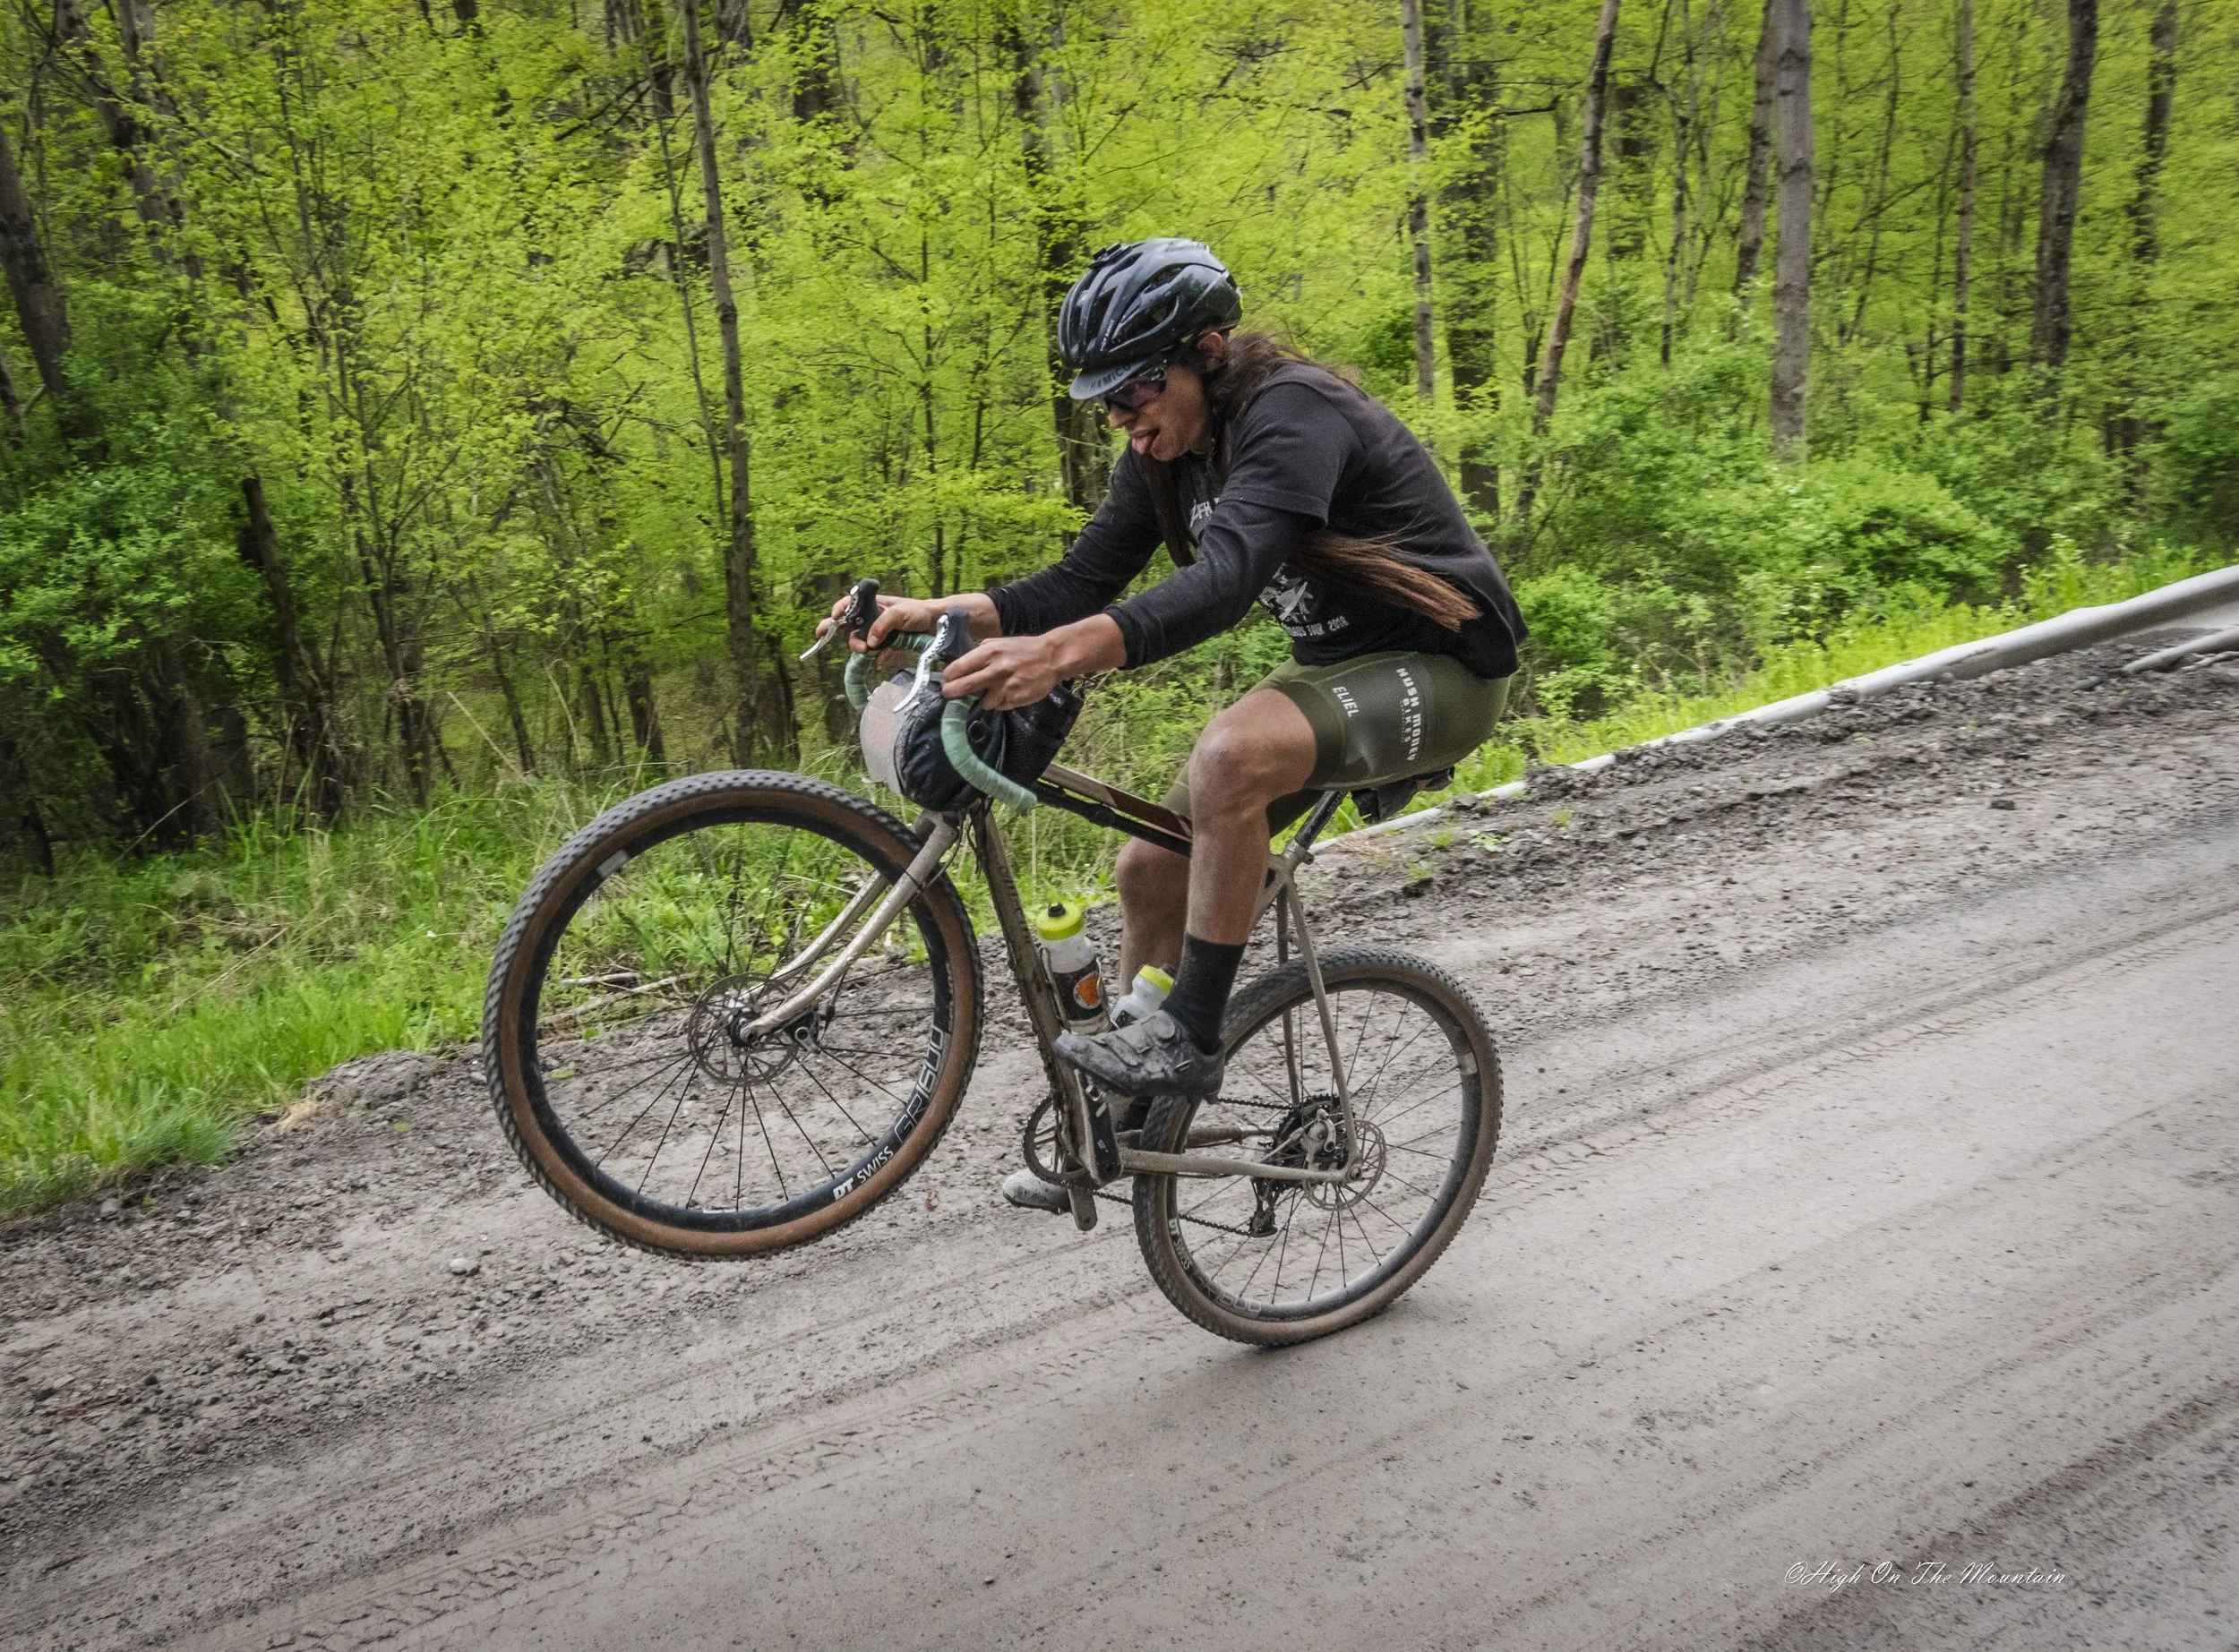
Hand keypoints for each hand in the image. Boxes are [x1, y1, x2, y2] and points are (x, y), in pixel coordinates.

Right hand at [815, 593, 939, 652]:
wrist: (938, 625)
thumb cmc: (918, 612)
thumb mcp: (899, 613)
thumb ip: (882, 625)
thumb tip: (870, 643)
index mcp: (872, 603)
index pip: (849, 603)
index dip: (838, 610)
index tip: (833, 618)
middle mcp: (872, 617)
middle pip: (848, 624)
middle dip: (836, 630)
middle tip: (826, 636)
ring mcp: (879, 632)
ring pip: (860, 640)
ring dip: (858, 646)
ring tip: (865, 650)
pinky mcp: (887, 645)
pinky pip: (875, 652)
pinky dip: (877, 656)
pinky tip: (882, 658)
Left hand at [941, 634, 1065, 710]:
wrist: (1052, 657)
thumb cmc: (1022, 649)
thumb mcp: (999, 643)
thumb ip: (979, 654)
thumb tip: (960, 666)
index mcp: (989, 652)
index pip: (959, 667)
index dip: (949, 675)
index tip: (947, 679)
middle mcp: (996, 669)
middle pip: (964, 686)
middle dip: (951, 692)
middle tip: (948, 693)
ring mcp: (1006, 686)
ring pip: (983, 702)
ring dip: (985, 698)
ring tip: (994, 690)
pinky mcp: (1016, 699)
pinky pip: (999, 706)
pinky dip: (1001, 702)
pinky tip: (1009, 692)